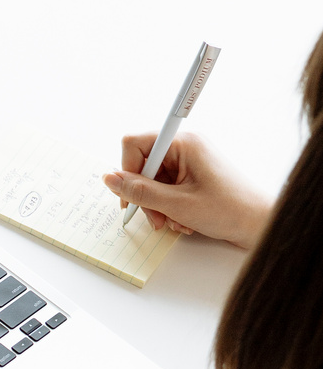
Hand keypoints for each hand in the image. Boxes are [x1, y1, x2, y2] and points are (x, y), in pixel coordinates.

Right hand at [102, 131, 271, 250]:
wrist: (259, 224)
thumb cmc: (229, 209)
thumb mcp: (177, 204)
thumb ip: (139, 191)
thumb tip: (110, 180)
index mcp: (183, 143)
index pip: (135, 144)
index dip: (127, 171)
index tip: (131, 197)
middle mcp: (185, 148)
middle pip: (143, 167)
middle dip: (145, 196)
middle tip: (156, 219)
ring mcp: (189, 162)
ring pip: (153, 182)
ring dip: (158, 206)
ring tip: (174, 223)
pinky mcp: (193, 176)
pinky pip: (166, 189)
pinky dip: (169, 208)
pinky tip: (182, 221)